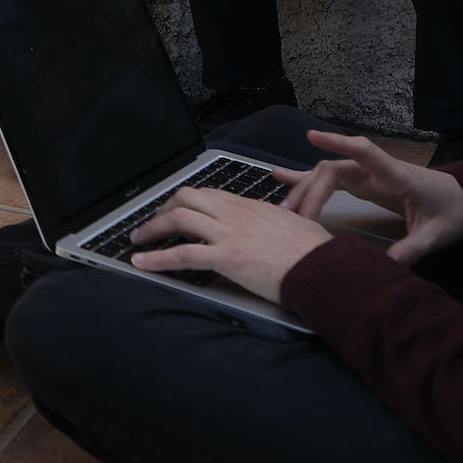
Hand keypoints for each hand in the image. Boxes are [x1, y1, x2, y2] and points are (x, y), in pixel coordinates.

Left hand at [128, 187, 330, 307]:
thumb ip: (277, 219)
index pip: (208, 194)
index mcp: (251, 205)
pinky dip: (156, 258)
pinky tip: (142, 262)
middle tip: (150, 225)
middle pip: (187, 198)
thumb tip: (274, 221)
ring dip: (151, 229)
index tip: (174, 211)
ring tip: (137, 241)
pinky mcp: (227, 258)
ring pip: (178, 219)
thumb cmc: (317, 251)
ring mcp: (229, 234)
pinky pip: (183, 254)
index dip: (185, 202)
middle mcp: (236, 214)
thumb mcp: (295, 223)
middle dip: (162, 210)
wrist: (325, 267)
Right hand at [278, 130, 462, 266]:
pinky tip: (280, 177)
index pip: (365, 153)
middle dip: (311, 190)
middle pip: (335, 170)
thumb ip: (414, 248)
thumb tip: (388, 267)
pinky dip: (305, 179)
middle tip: (295, 218)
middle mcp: (377, 171)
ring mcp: (368, 175)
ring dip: (304, 189)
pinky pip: (330, 179)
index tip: (313, 137)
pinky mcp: (362, 183)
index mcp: (397, 176)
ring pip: (327, 174)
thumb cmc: (452, 211)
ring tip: (283, 208)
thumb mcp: (438, 234)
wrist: (461, 201)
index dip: (339, 143)